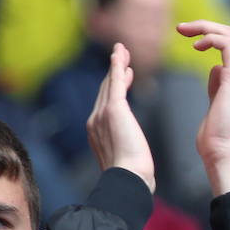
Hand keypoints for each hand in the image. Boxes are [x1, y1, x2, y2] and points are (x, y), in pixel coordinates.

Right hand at [87, 43, 155, 191]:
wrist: (128, 179)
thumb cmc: (132, 177)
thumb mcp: (126, 160)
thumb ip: (125, 151)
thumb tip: (134, 157)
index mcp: (96, 133)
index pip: (105, 103)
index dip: (114, 86)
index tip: (125, 75)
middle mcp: (95, 121)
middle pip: (105, 90)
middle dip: (114, 72)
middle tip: (122, 56)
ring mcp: (102, 114)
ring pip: (109, 83)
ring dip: (117, 64)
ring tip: (123, 50)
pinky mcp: (114, 110)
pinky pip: (114, 82)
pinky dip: (117, 66)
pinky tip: (120, 54)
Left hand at [180, 20, 229, 195]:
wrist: (224, 154)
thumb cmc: (215, 137)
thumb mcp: (214, 104)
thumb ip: (216, 86)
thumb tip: (215, 70)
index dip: (209, 35)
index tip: (187, 38)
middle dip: (205, 26)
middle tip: (180, 29)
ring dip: (205, 27)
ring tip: (183, 32)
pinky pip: (226, 43)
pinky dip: (209, 38)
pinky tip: (195, 47)